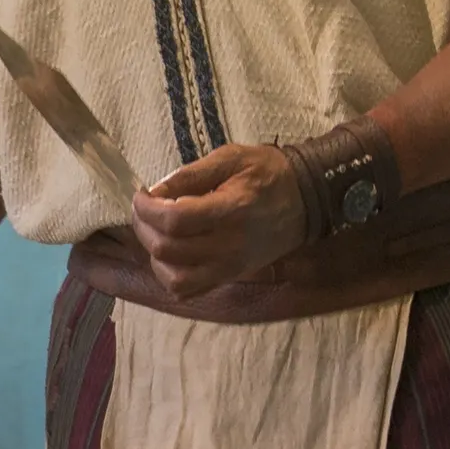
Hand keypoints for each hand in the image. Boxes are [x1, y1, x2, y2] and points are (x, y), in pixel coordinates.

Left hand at [127, 142, 313, 299]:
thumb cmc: (269, 173)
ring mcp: (231, 266)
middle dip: (144, 227)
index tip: (142, 194)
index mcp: (232, 209)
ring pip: (174, 278)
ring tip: (156, 231)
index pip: (175, 220)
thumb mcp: (231, 158)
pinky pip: (188, 290)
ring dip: (155, 255)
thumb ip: (191, 175)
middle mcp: (231, 245)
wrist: (307, 199)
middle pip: (167, 249)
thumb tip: (155, 191)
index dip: (147, 209)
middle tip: (145, 209)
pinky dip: (170, 275)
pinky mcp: (230, 277)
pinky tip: (170, 253)